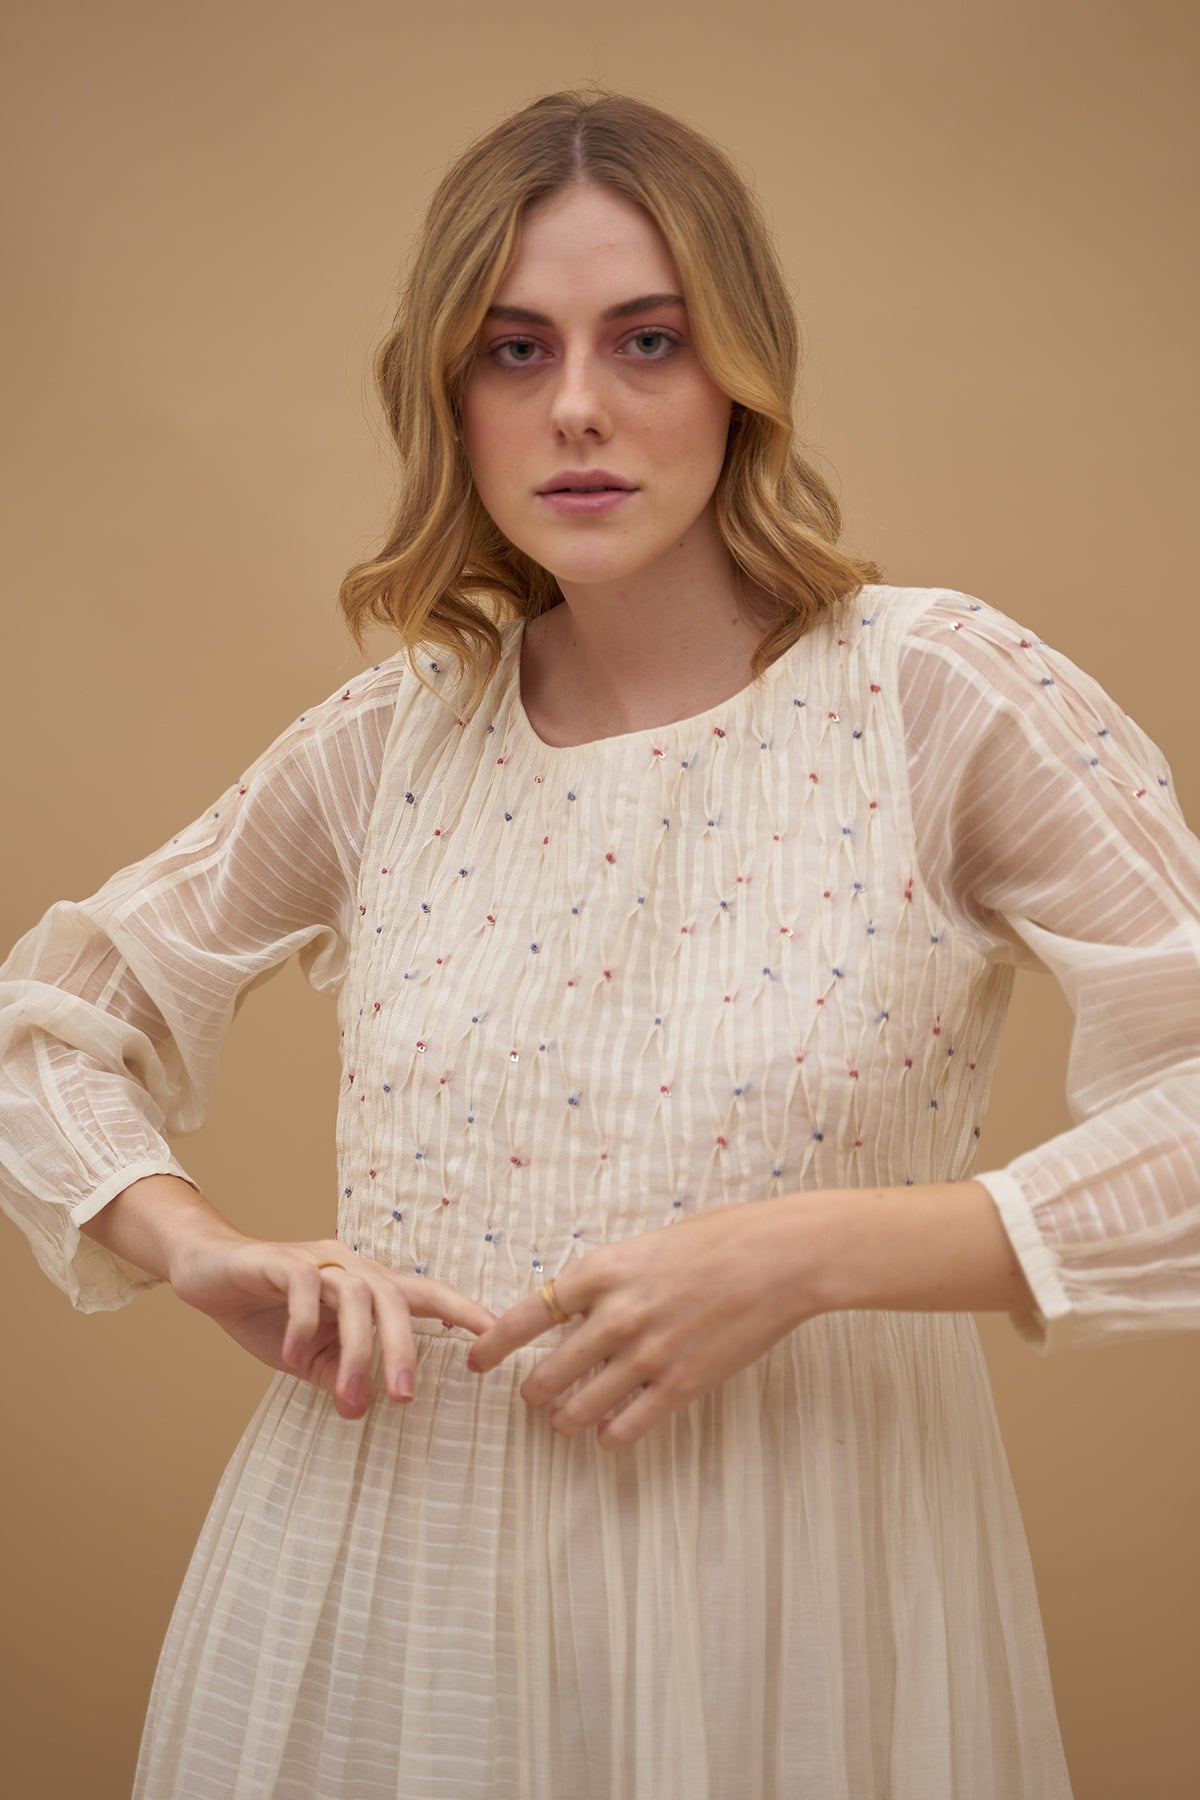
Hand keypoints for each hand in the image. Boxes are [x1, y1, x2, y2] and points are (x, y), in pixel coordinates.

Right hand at [171, 1234, 495, 1420]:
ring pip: (356, 1295)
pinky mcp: (280, 1260)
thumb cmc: (269, 1313)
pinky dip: (305, 1324)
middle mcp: (351, 1266)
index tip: (494, 1341)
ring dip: (356, 1348)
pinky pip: (305, 1287)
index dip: (463, 1312)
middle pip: (396, 1299)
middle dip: (404, 1349)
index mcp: (368, 1288)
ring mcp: (318, 1260)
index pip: (425, 1295)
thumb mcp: (310, 1355)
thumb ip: (339, 1374)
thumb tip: (362, 1406)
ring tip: (349, 1396)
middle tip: (404, 1397)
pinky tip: (295, 1357)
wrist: (208, 1273)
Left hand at [467, 1198, 824, 1447]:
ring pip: (579, 1407)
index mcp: (602, 1271)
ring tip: (564, 1421)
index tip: (476, 1361)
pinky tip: (609, 1434)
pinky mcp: (680, 1385)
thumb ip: (612, 1277)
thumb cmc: (721, 1239)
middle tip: (532, 1397)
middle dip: (533, 1391)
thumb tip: (584, 1303)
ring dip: (565, 1420)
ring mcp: (646, 1354)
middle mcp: (615, 1315)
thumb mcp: (649, 1244)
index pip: (527, 1315)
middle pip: (546, 1371)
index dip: (494, 1343)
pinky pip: (626, 1427)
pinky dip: (610, 1436)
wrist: (780, 1259)